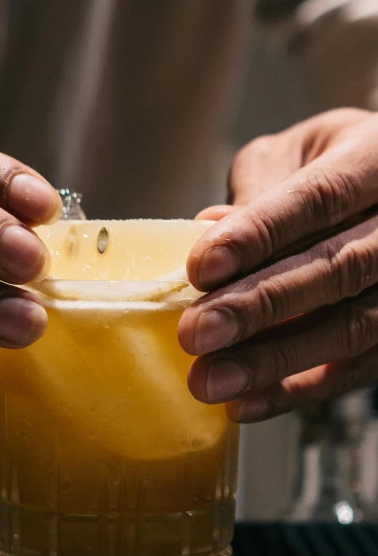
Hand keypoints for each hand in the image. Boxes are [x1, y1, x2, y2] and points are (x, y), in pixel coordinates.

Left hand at [179, 108, 377, 421]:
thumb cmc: (325, 167)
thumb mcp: (295, 152)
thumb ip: (258, 188)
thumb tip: (209, 229)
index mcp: (376, 159)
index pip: (320, 197)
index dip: (260, 233)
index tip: (200, 267)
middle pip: (337, 268)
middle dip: (260, 305)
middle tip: (195, 333)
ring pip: (351, 328)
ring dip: (274, 360)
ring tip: (210, 379)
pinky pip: (356, 370)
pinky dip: (298, 390)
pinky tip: (246, 403)